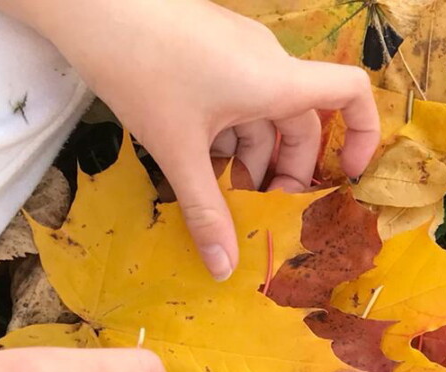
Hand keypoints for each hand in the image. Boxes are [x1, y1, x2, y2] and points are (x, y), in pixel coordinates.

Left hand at [0, 0, 380, 280]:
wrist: (83, 2)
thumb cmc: (141, 67)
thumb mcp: (177, 150)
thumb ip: (206, 213)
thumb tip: (225, 270)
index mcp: (277, 82)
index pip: (352, 94)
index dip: (363, 135)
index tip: (346, 176)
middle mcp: (268, 63)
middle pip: (301, 122)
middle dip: (286, 170)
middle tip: (260, 209)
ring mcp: (238, 51)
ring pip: (263, 114)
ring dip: (250, 156)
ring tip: (219, 190)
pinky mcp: (210, 47)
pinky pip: (237, 96)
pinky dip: (228, 131)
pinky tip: (196, 156)